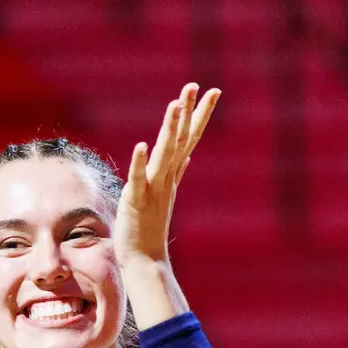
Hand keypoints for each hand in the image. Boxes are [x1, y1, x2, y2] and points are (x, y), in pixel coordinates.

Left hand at [114, 83, 218, 270]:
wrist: (144, 261)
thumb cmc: (150, 229)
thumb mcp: (163, 195)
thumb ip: (174, 173)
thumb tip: (186, 156)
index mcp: (171, 175)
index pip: (188, 138)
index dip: (200, 114)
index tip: (212, 90)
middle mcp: (166, 179)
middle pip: (181, 140)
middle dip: (189, 112)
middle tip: (195, 85)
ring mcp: (153, 189)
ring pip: (164, 154)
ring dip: (170, 129)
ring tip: (175, 104)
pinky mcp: (136, 202)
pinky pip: (138, 180)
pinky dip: (140, 163)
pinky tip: (141, 146)